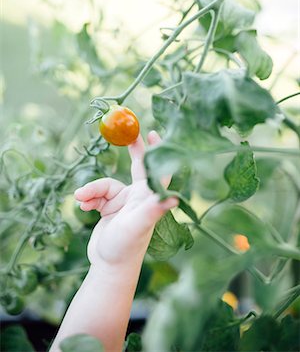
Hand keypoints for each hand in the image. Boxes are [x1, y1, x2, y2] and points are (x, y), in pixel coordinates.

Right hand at [74, 131, 177, 267]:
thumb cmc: (126, 247)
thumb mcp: (138, 226)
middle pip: (137, 166)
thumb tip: (174, 198)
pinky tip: (81, 207)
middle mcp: (138, 197)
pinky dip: (87, 198)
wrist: (108, 266)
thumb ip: (152, 210)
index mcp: (148, 198)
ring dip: (92, 189)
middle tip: (124, 133)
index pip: (157, 170)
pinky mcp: (109, 208)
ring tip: (81, 199)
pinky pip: (96, 195)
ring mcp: (122, 202)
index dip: (157, 151)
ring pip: (105, 184)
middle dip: (131, 150)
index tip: (154, 133)